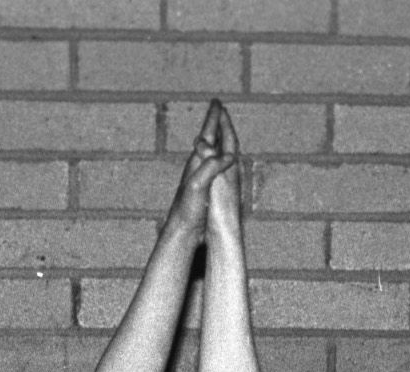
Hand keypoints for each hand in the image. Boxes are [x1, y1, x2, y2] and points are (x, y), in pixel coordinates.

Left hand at [167, 100, 237, 231]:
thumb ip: (211, 166)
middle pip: (207, 139)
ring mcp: (197, 177)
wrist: (180, 231)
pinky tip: (216, 164)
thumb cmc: (188, 209)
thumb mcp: (200, 184)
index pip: (207, 135)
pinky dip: (216, 158)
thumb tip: (228, 154)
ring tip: (218, 132)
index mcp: (197, 163)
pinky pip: (211, 166)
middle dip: (213, 124)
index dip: (213, 119)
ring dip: (215, 140)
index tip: (217, 102)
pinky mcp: (201, 189)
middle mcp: (196, 167)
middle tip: (218, 109)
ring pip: (208, 153)